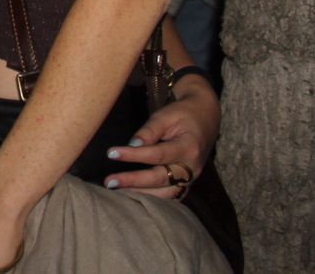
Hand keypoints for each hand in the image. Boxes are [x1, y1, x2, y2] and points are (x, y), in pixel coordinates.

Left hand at [104, 76, 218, 197]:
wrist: (206, 118)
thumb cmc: (182, 115)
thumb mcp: (166, 116)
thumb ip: (149, 130)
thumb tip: (132, 144)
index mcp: (188, 147)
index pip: (157, 154)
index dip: (133, 155)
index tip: (111, 153)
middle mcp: (192, 167)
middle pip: (161, 178)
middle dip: (133, 181)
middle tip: (109, 182)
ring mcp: (191, 178)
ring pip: (166, 193)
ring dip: (142, 195)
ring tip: (117, 192)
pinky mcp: (187, 182)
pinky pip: (171, 195)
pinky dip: (153, 199)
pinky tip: (133, 197)